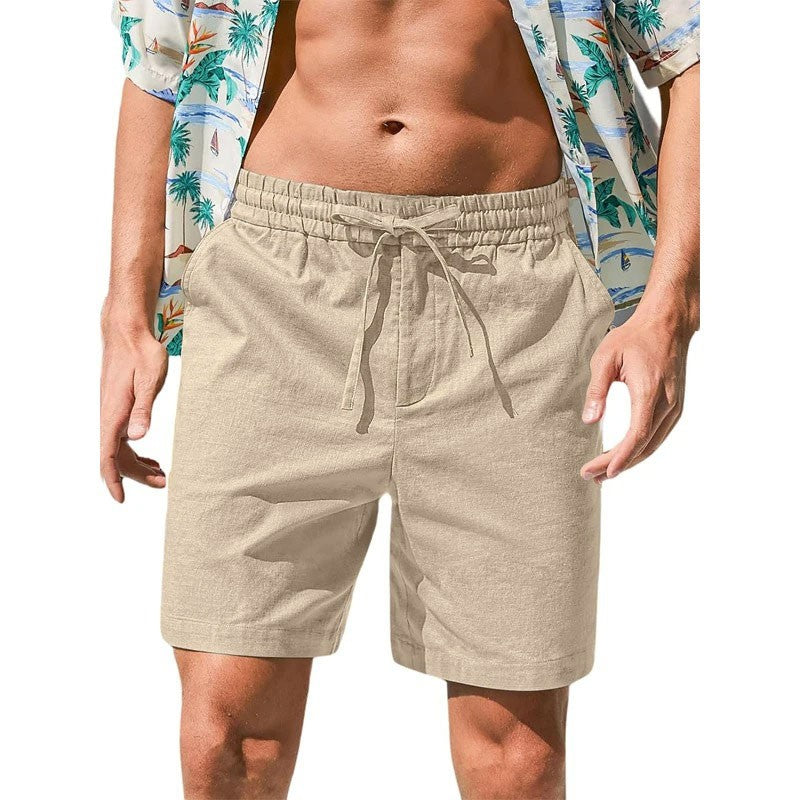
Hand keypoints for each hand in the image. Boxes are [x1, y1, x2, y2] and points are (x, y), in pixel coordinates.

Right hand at [100, 308, 167, 501]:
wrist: (128, 333)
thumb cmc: (142, 354)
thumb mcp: (149, 380)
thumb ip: (143, 409)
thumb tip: (137, 437)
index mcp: (114, 414)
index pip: (108, 457)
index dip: (113, 481)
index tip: (121, 499)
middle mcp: (109, 416)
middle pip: (117, 458)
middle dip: (137, 476)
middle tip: (164, 483)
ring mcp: (113, 413)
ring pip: (121, 449)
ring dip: (138, 465)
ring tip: (162, 474)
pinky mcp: (120, 408)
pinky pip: (124, 438)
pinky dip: (136, 451)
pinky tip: (151, 457)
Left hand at [580, 305, 695, 481]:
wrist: (667, 324)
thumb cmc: (634, 337)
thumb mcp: (606, 358)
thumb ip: (596, 390)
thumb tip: (590, 421)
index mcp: (649, 393)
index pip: (635, 437)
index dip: (618, 458)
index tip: (600, 471)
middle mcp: (667, 405)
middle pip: (643, 447)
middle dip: (617, 465)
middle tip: (591, 477)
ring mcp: (674, 407)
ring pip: (652, 445)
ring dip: (628, 461)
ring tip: (603, 472)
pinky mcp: (674, 406)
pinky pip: (657, 436)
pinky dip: (640, 450)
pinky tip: (623, 455)